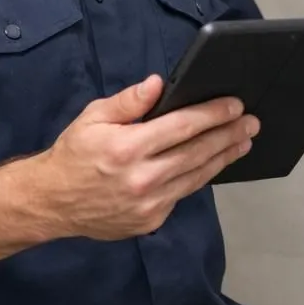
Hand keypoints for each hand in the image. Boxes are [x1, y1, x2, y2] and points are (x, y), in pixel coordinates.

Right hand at [32, 76, 258, 239]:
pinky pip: (183, 193)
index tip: (234, 105)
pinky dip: (201, 176)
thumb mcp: (93, 118)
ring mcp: (149, 204)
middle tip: (251, 122)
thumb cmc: (74, 154)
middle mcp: (142, 178)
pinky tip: (214, 162)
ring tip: (243, 141)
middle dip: (228, 134)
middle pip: (197, 152)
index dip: (212, 114)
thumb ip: (129, 102)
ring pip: (197, 176)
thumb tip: (158, 84)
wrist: (51, 203)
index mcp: (127, 148)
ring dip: (224, 157)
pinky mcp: (151, 220)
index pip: (182, 126)